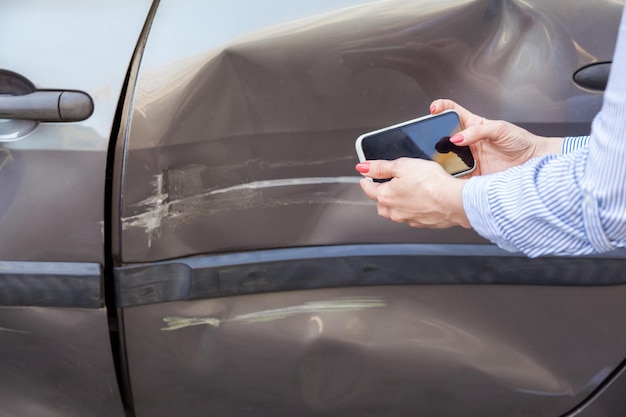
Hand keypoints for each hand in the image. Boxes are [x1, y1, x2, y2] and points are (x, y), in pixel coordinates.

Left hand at [356, 158, 469, 228]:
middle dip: (379, 196)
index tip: (364, 179)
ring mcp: (409, 219)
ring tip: (399, 196)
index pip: (369, 189)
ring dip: (394, 206)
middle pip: (380, 204)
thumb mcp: (402, 165)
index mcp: (386, 196)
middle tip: (381, 188)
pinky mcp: (423, 223)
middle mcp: (395, 211)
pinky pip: (411, 217)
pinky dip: (411, 210)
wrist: (454, 200)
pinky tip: (418, 203)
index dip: (365, 182)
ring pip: (395, 213)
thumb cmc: (431, 183)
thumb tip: (363, 167)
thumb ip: (380, 167)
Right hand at [430, 99, 562, 175]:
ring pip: (446, 157)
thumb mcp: (500, 129)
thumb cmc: (520, 141)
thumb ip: (477, 131)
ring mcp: (467, 158)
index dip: (441, 107)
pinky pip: (456, 176)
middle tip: (431, 138)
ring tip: (440, 157)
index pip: (452, 112)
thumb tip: (457, 137)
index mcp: (473, 125)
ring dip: (441, 158)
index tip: (433, 110)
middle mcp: (467, 141)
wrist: (533, 162)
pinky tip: (449, 174)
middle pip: (444, 136)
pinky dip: (450, 176)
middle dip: (434, 136)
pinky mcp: (471, 174)